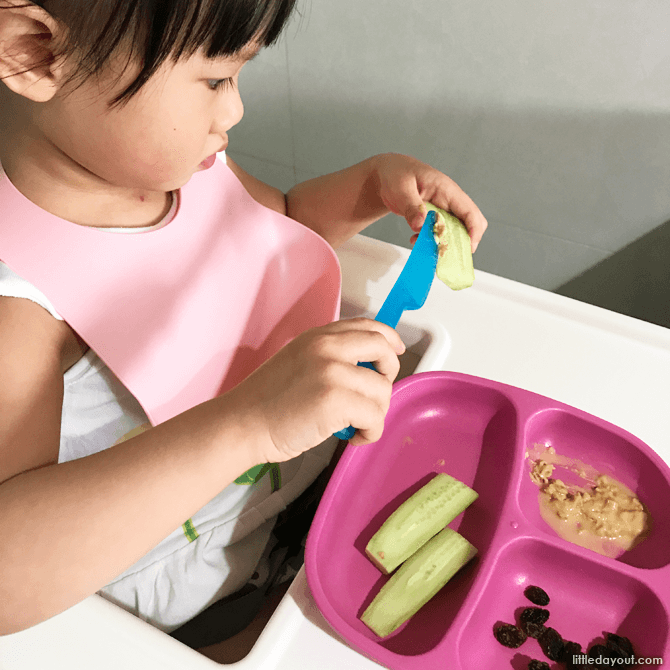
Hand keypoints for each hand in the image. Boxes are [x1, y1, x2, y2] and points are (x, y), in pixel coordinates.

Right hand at [226, 318, 404, 463]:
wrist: (242, 424)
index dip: (388, 340)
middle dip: (389, 374)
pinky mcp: (336, 400)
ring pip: (383, 390)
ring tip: (355, 425)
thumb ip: (329, 356)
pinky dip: (370, 432)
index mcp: (318, 337)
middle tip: (374, 396)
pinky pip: (375, 417)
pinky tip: (352, 437)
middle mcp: (327, 348)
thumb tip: (366, 368)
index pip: (368, 326)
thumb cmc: (266, 402)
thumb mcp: (298, 361)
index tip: (394, 353)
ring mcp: (332, 372)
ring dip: (375, 413)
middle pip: (384, 349)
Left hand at [372, 153, 487, 252]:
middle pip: (468, 225)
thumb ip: (411, 206)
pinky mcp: (434, 217)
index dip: (473, 231)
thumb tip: (420, 225)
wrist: (387, 174)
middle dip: (459, 242)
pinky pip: (439, 233)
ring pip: (454, 231)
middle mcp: (448, 201)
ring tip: (423, 245)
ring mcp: (442, 209)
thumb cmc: (396, 174)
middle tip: (442, 253)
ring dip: (442, 243)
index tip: (468, 248)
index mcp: (446, 189)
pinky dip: (431, 241)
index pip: (470, 211)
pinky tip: (416, 239)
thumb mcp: (401, 188)